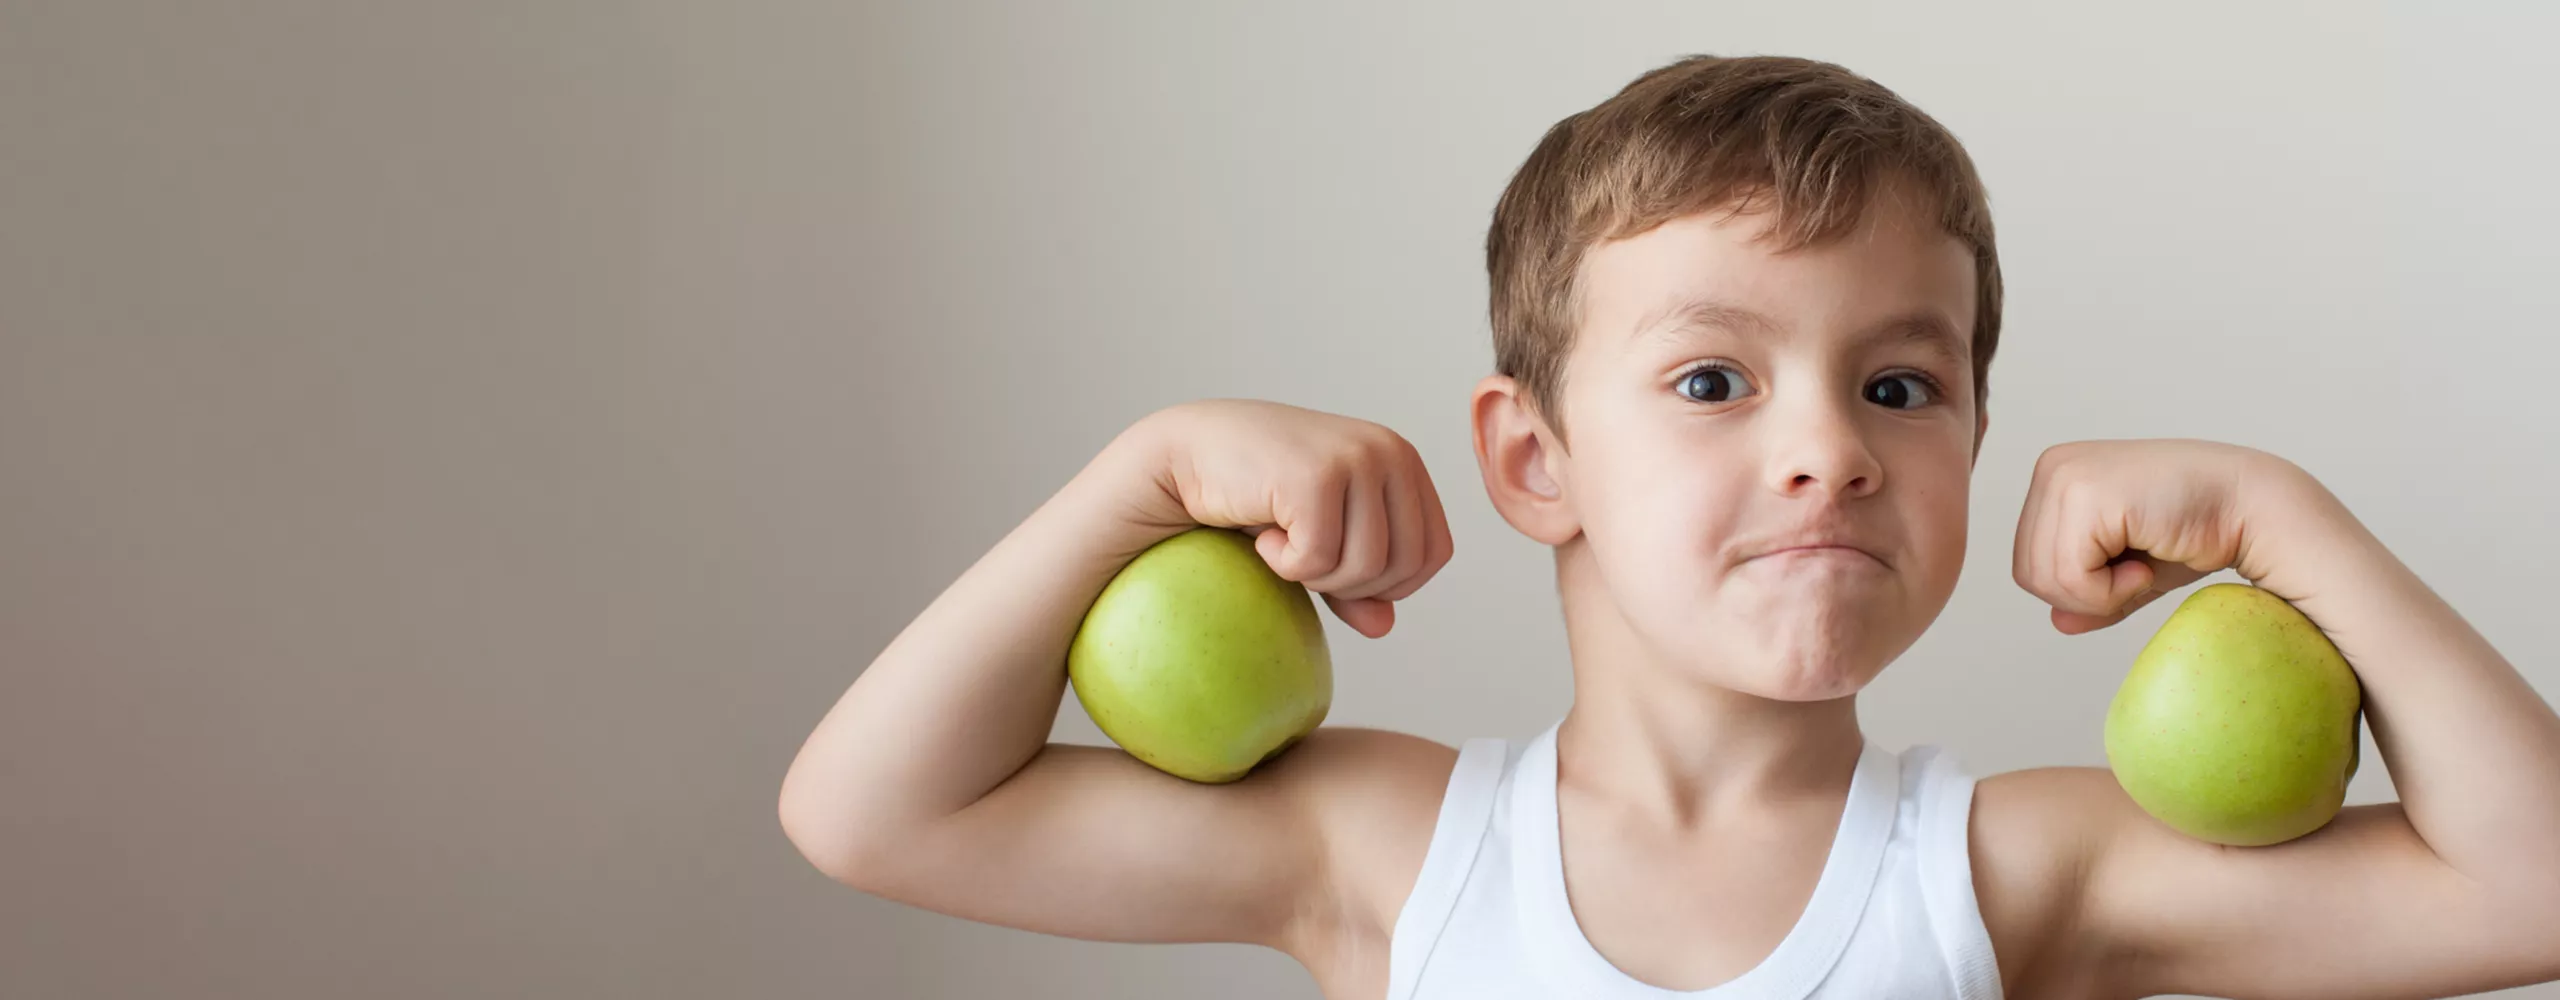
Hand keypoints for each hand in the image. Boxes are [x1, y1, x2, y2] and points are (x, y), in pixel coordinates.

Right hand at [1119, 400, 1454, 637]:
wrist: (1185, 455)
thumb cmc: (1255, 493)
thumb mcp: (1319, 536)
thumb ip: (1357, 579)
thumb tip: (1384, 627)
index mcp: (1402, 460)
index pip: (1434, 553)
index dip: (1391, 583)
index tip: (1337, 568)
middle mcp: (1389, 452)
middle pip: (1405, 567)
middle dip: (1352, 584)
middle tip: (1303, 556)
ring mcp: (1356, 459)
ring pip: (1366, 568)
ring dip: (1316, 575)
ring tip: (1282, 542)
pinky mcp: (1316, 476)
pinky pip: (1319, 560)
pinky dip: (1286, 564)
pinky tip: (1263, 534)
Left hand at [2012, 440, 2302, 633]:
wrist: (2254, 509)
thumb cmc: (2199, 533)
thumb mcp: (2131, 570)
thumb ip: (2089, 593)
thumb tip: (2056, 623)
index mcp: (2055, 476)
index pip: (2027, 562)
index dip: (2078, 588)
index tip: (2131, 565)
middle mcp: (2052, 468)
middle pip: (2028, 574)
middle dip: (2084, 594)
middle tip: (2139, 570)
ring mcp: (2065, 476)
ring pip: (2045, 579)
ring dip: (2101, 593)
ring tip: (2144, 563)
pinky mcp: (2086, 494)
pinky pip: (2070, 577)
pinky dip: (2111, 590)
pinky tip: (2147, 561)